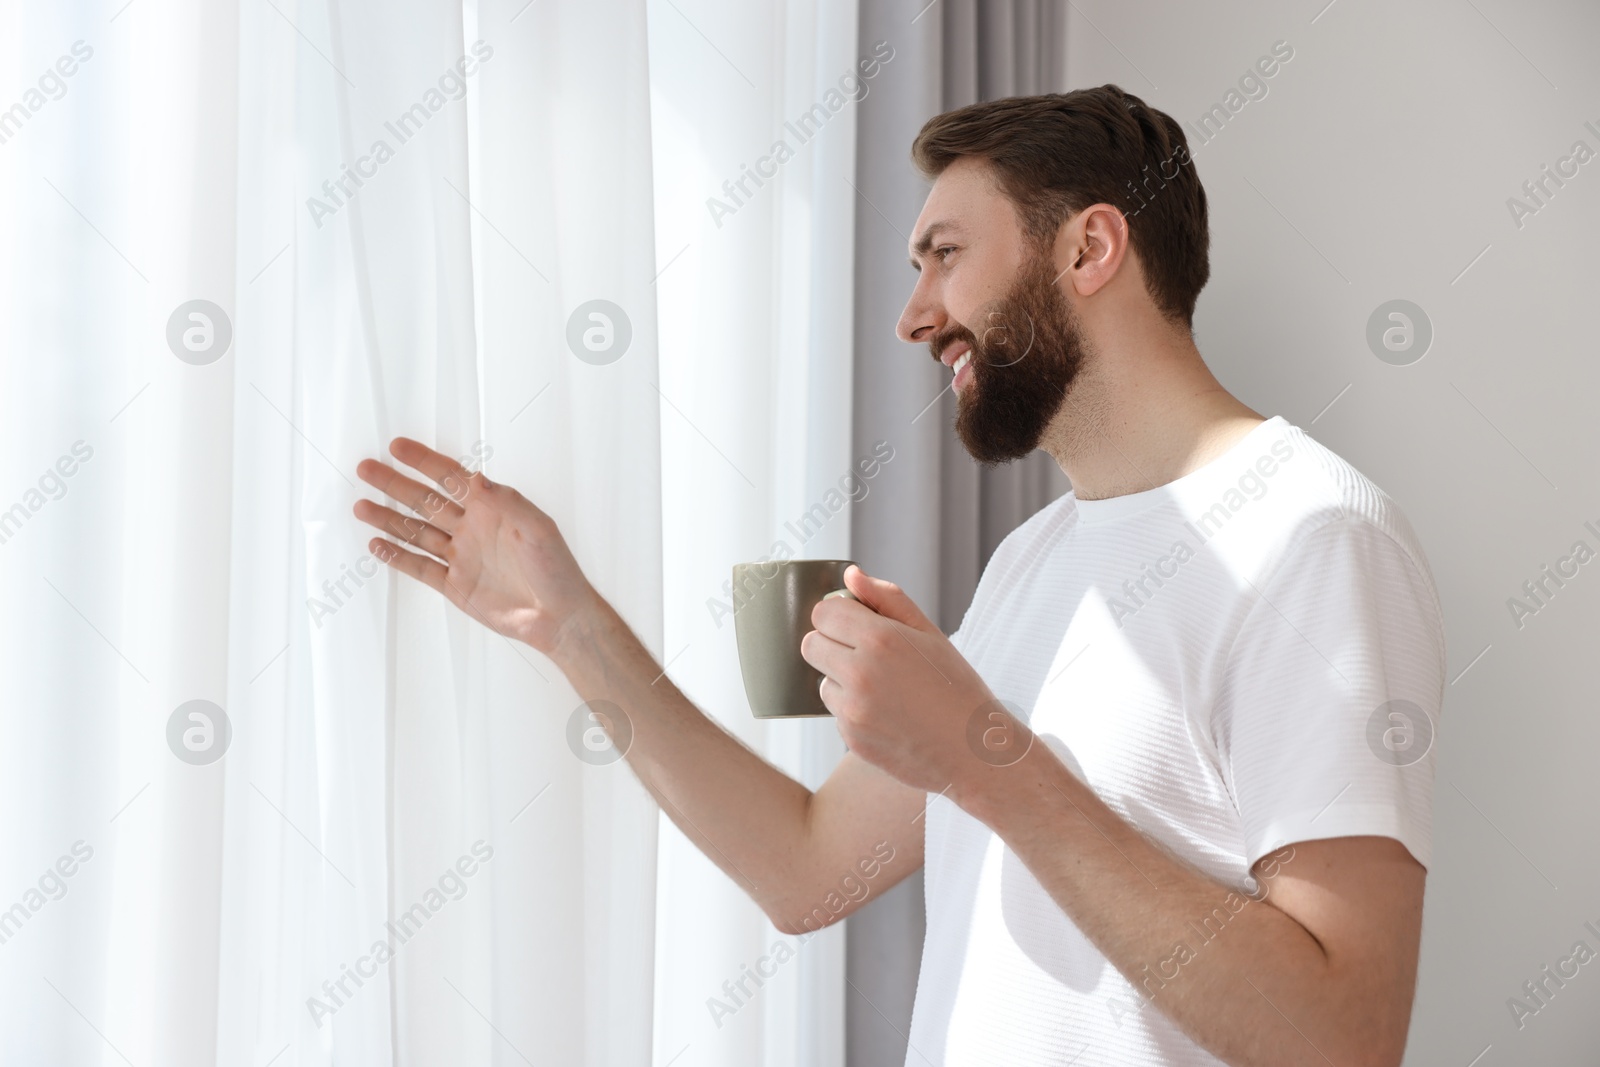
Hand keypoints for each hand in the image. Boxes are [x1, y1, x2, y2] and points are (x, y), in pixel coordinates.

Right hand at [353, 438, 600, 655]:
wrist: (558, 616)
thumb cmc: (558, 569)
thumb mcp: (539, 529)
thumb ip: (509, 503)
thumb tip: (480, 479)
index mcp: (492, 509)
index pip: (451, 478)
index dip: (425, 461)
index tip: (397, 447)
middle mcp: (472, 528)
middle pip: (425, 500)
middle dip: (395, 484)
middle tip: (365, 468)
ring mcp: (461, 556)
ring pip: (416, 532)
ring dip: (388, 518)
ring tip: (360, 506)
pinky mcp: (455, 585)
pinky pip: (420, 567)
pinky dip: (397, 556)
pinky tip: (377, 544)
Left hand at [801, 564, 1021, 796]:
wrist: (973, 751)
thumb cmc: (956, 688)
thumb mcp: (929, 633)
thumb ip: (886, 598)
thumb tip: (851, 575)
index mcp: (880, 639)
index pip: (823, 612)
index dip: (839, 615)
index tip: (857, 624)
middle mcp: (860, 673)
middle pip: (811, 644)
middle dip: (832, 644)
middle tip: (866, 654)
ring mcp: (852, 709)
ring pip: (822, 680)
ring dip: (842, 680)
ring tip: (885, 689)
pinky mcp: (850, 738)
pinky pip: (835, 712)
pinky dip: (853, 709)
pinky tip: (887, 714)